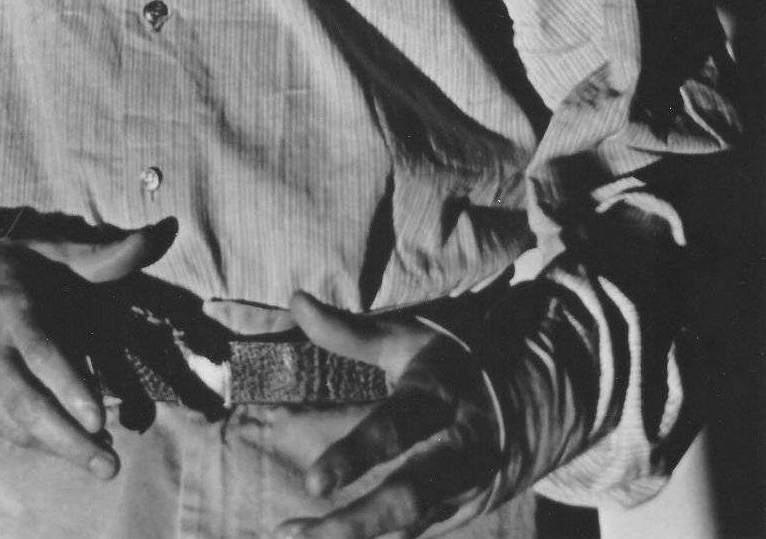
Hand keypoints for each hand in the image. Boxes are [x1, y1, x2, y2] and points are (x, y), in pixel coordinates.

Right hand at [0, 223, 172, 477]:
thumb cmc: (3, 268)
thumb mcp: (48, 253)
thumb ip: (101, 255)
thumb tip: (156, 237)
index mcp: (13, 306)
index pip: (43, 353)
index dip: (71, 387)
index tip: (100, 419)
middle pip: (27, 403)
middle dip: (69, 440)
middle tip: (109, 465)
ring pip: (12, 422)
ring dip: (56, 445)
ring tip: (98, 459)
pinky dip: (30, 439)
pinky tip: (60, 443)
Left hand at [274, 291, 500, 538]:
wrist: (525, 403)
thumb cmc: (446, 364)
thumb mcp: (405, 339)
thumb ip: (349, 331)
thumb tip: (296, 300)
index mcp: (440, 397)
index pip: (397, 429)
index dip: (356, 456)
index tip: (313, 482)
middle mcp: (457, 449)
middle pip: (410, 496)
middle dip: (358, 522)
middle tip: (302, 537)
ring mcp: (461, 488)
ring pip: (407, 523)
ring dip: (351, 536)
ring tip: (291, 536)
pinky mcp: (457, 511)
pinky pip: (408, 532)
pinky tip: (315, 538)